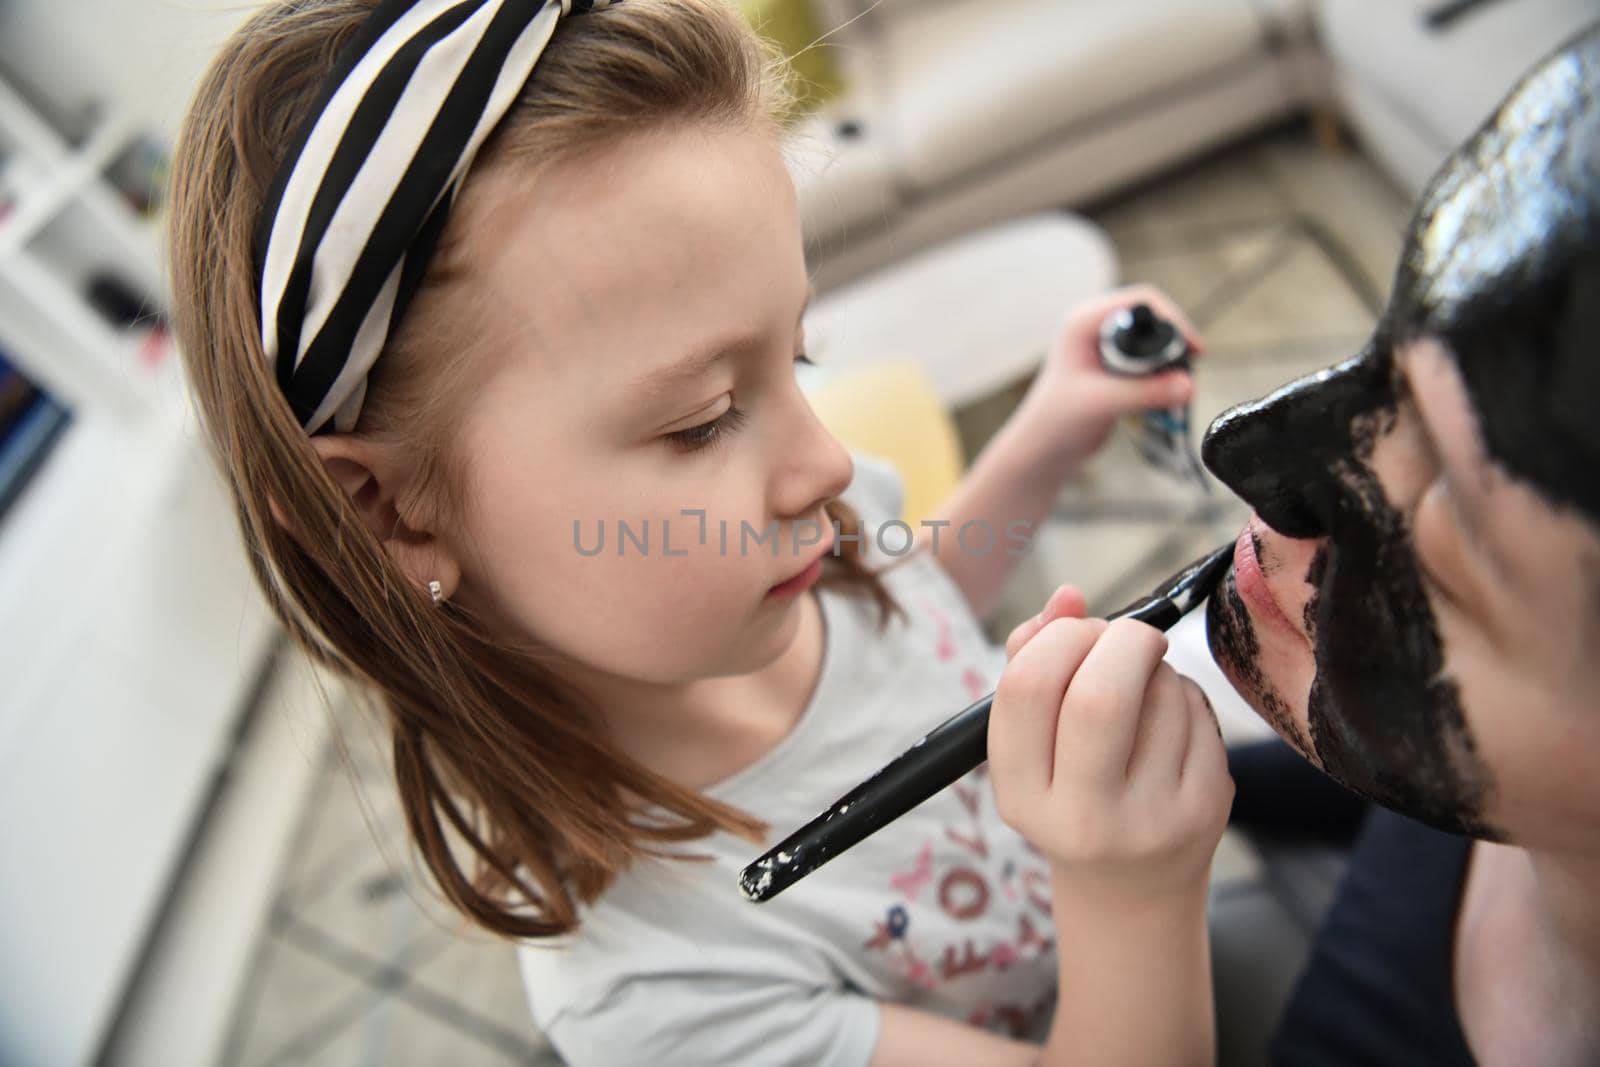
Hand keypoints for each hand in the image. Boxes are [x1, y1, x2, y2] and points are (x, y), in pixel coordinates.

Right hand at [988, 583, 1232, 906]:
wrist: (1130, 890)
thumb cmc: (1070, 792)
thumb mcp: (1031, 745)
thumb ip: (1032, 662)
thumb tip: (1068, 596)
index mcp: (1022, 796)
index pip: (1029, 689)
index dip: (1056, 638)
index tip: (1075, 632)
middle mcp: (1082, 819)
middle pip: (1102, 694)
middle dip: (1119, 638)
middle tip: (1123, 637)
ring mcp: (1150, 821)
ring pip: (1163, 693)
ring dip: (1154, 667)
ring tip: (1142, 690)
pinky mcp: (1204, 811)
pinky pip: (1200, 713)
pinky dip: (1185, 694)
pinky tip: (1170, 721)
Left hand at [1023, 285, 1205, 466]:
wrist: (1044, 448)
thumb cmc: (1057, 421)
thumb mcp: (1102, 402)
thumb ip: (1145, 392)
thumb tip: (1188, 385)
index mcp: (1084, 322)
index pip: (1140, 302)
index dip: (1173, 319)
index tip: (1192, 347)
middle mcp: (1095, 327)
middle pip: (1150, 318)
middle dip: (1173, 342)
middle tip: (1189, 369)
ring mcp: (1104, 346)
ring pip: (1152, 340)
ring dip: (1169, 360)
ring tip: (1180, 385)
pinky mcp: (1113, 366)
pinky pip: (1148, 360)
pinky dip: (1161, 374)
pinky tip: (1167, 394)